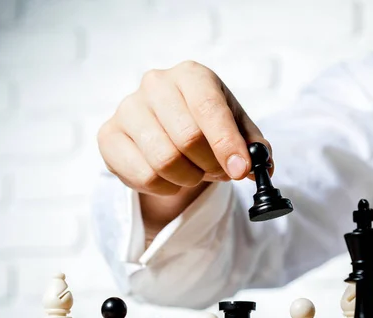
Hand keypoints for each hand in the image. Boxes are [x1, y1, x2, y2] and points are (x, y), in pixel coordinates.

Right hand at [98, 60, 270, 195]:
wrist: (165, 129)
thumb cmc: (205, 124)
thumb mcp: (236, 128)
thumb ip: (254, 145)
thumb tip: (263, 164)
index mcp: (191, 75)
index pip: (209, 108)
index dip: (227, 143)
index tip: (241, 170)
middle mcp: (156, 84)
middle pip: (187, 138)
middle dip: (210, 165)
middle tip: (218, 172)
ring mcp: (128, 108)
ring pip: (164, 161)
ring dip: (189, 178)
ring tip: (194, 173)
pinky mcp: (108, 135)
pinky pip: (144, 175)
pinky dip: (166, 187)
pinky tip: (170, 178)